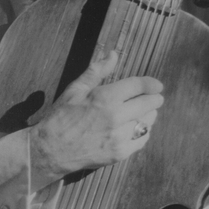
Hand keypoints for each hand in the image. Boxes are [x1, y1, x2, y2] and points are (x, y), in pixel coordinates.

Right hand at [29, 51, 163, 190]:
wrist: (51, 149)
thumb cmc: (62, 116)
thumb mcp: (76, 89)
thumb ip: (97, 71)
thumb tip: (114, 54)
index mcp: (105, 98)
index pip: (138, 86)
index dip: (151, 84)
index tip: (157, 85)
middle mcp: (115, 117)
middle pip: (148, 104)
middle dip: (155, 99)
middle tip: (156, 97)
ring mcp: (119, 137)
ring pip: (147, 122)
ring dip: (149, 115)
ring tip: (145, 111)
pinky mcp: (119, 154)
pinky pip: (142, 140)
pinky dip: (143, 132)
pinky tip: (137, 128)